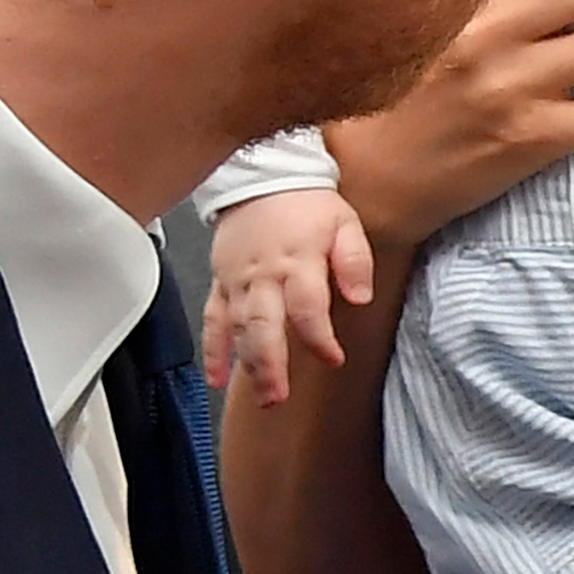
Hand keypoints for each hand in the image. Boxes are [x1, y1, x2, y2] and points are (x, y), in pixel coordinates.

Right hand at [201, 191, 375, 404]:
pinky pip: (213, 320)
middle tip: (279, 396)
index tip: (333, 358)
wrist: (264, 177)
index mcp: (297, 261)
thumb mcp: (345, 223)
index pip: (307, 307)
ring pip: (238, 327)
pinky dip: (213, 351)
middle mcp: (264, 275)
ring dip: (247, 364)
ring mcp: (238, 281)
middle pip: (264, 324)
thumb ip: (355, 261)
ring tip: (262, 396)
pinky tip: (216, 379)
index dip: (319, 336)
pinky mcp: (221, 283)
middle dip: (270, 363)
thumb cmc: (307, 204)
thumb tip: (361, 297)